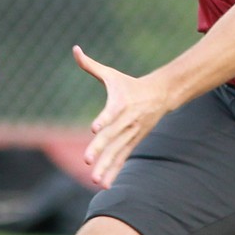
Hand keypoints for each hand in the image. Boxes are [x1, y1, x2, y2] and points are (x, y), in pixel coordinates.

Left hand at [74, 45, 171, 188]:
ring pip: (117, 152)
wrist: (160, 95)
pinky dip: (114, 172)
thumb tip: (75, 49)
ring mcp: (131, 134)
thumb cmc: (129, 84)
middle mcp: (126, 121)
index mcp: (120, 104)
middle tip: (87, 160)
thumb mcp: (110, 74)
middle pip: (112, 137)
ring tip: (93, 181)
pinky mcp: (132, 143)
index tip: (94, 128)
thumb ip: (90, 65)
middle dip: (100, 149)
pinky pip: (122, 159)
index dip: (103, 120)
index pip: (111, 113)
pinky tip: (103, 185)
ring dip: (106, 167)